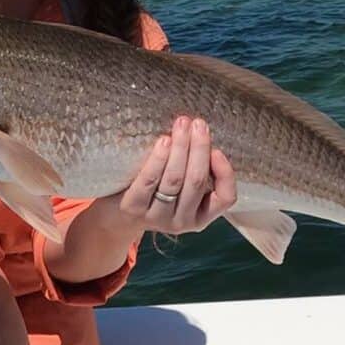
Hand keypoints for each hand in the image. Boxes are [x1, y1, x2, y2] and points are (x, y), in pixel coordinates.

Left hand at [116, 116, 236, 234]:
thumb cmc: (157, 192)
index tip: (218, 150)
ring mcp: (157, 217)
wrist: (118, 215)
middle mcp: (182, 221)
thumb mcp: (182, 189)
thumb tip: (203, 134)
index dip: (225, 174)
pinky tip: (164, 141)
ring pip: (174, 180)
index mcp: (201, 216)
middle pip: (196, 182)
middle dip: (199, 149)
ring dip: (181, 148)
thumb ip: (195, 170)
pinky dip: (159, 159)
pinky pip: (149, 181)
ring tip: (182, 124)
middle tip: (199, 124)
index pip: (225, 198)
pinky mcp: (134, 208)